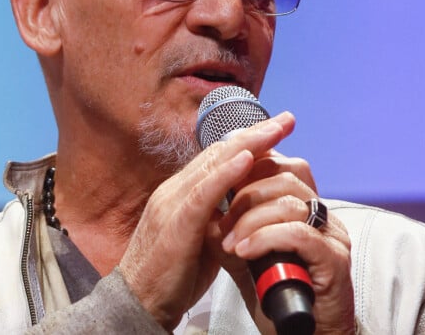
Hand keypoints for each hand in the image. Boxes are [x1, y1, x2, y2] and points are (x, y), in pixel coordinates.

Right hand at [118, 112, 295, 330]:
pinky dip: (226, 173)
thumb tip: (246, 204)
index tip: (276, 129)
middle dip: (255, 133)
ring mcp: (173, 202)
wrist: (138, 304)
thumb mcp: (201, 238)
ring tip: (275, 130)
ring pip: (213, 164)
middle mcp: (176, 189)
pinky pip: (202, 193)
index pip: (219, 157)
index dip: (249, 140)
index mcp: (182, 191)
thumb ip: (219, 216)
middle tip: (286, 119)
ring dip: (248, 144)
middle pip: (220, 152)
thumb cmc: (171, 274)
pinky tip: (247, 158)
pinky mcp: (175, 223)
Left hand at [218, 147, 354, 333]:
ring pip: (289, 202)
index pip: (280, 165)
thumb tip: (208, 210)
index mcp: (303, 205)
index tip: (221, 180)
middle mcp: (321, 214)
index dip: (249, 166)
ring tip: (232, 241)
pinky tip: (245, 251)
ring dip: (251, 218)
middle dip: (245, 193)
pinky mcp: (334, 259)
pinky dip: (265, 238)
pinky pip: (297, 233)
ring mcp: (331, 234)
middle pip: (284, 176)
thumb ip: (232, 229)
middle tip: (222, 220)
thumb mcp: (245, 255)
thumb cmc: (274, 294)